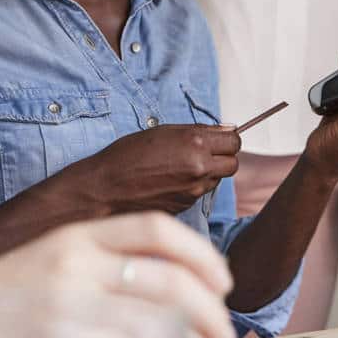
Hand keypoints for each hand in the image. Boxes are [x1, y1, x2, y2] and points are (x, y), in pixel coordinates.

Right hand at [0, 212, 235, 337]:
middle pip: (170, 275)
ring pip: (158, 315)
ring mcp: (67, 297)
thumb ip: (94, 264)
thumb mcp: (45, 264)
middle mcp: (76, 258)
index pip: (158, 229)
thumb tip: (159, 285)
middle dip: (210, 305)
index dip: (201, 254)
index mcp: (76, 235)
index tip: (222, 280)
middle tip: (225, 331)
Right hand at [60, 124, 240, 215]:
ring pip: (218, 180)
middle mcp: (199, 168)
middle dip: (224, 157)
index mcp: (194, 144)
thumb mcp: (162, 131)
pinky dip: (194, 187)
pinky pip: (200, 193)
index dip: (227, 139)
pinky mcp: (186, 207)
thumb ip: (196, 131)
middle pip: (233, 163)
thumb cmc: (126, 156)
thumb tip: (223, 130)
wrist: (103, 190)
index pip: (234, 141)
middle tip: (206, 154)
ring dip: (209, 173)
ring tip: (182, 168)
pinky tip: (172, 182)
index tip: (219, 139)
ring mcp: (193, 190)